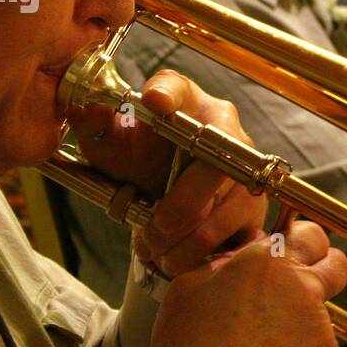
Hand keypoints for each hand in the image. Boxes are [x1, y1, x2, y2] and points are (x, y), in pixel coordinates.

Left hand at [68, 69, 266, 277]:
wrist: (165, 193)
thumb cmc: (140, 163)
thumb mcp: (112, 148)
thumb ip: (93, 128)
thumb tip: (88, 110)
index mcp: (186, 103)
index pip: (177, 88)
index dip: (168, 94)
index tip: (154, 102)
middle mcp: (226, 128)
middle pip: (214, 166)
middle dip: (179, 209)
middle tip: (153, 231)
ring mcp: (249, 167)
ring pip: (227, 209)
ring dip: (188, 241)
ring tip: (160, 252)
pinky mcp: (258, 204)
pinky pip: (239, 236)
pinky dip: (206, 256)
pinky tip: (183, 258)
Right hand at [121, 222, 346, 346]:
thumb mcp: (190, 286)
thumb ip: (228, 260)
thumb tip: (249, 251)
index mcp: (267, 261)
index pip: (309, 233)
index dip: (303, 240)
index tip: (297, 248)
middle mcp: (302, 287)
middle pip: (338, 263)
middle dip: (325, 267)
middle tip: (302, 283)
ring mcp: (320, 325)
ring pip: (322, 310)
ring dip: (301, 317)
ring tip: (260, 344)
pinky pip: (319, 345)